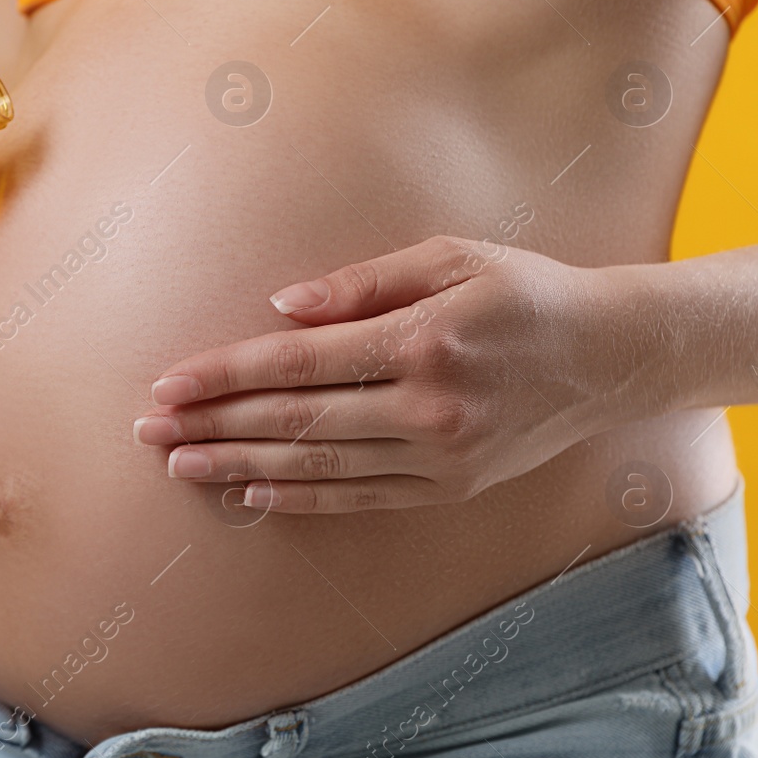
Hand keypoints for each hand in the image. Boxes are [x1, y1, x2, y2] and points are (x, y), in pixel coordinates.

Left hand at [133, 236, 660, 512]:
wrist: (611, 358)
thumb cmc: (524, 292)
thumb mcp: (451, 259)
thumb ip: (362, 285)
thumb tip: (281, 308)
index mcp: (422, 341)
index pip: (298, 364)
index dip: (224, 375)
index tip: (166, 385)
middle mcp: (428, 408)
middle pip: (295, 422)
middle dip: (213, 425)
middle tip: (147, 432)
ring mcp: (440, 457)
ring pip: (317, 468)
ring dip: (239, 466)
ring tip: (179, 465)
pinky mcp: (449, 488)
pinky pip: (358, 498)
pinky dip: (300, 498)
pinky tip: (249, 492)